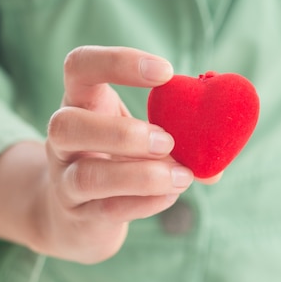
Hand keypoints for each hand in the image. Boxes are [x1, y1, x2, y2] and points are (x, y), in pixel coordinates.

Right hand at [36, 46, 194, 262]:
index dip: (118, 63)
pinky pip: (109, 210)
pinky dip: (147, 203)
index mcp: (82, 103)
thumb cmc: (116, 160)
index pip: (80, 66)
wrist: (76, 218)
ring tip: (182, 176)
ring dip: (141, 176)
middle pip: (65, 125)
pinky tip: (170, 196)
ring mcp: (64, 181)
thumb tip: (219, 155)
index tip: (166, 73)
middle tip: (168, 141)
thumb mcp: (139, 136)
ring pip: (87, 176)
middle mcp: (62, 139)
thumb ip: (178, 135)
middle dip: (123, 133)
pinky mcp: (79, 216)